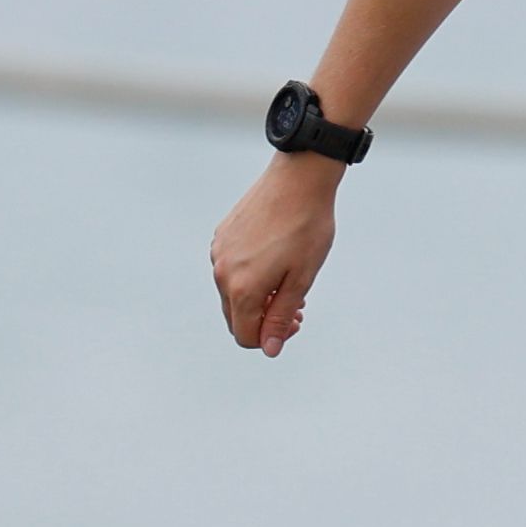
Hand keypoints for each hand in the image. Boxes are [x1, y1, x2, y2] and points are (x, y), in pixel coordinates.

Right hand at [209, 154, 342, 355]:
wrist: (299, 178)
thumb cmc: (307, 227)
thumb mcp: (301, 278)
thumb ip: (281, 316)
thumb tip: (268, 348)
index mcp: (241, 288)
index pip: (245, 336)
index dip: (270, 338)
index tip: (294, 320)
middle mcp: (222, 272)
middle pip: (236, 317)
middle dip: (264, 319)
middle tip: (296, 306)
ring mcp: (218, 252)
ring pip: (232, 293)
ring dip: (258, 297)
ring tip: (288, 281)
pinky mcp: (222, 236)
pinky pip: (230, 268)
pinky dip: (249, 275)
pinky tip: (275, 260)